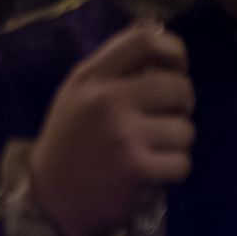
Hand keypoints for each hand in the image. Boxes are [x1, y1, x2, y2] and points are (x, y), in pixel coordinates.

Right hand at [27, 25, 193, 235]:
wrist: (51, 194)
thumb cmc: (72, 138)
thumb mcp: (80, 93)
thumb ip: (114, 69)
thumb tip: (164, 48)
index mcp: (91, 76)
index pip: (143, 41)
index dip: (173, 50)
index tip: (178, 66)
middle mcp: (106, 99)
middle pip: (177, 86)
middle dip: (183, 103)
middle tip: (168, 115)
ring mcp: (122, 134)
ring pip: (185, 129)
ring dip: (176, 142)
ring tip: (153, 147)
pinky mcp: (136, 168)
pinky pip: (182, 162)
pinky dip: (173, 169)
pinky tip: (151, 171)